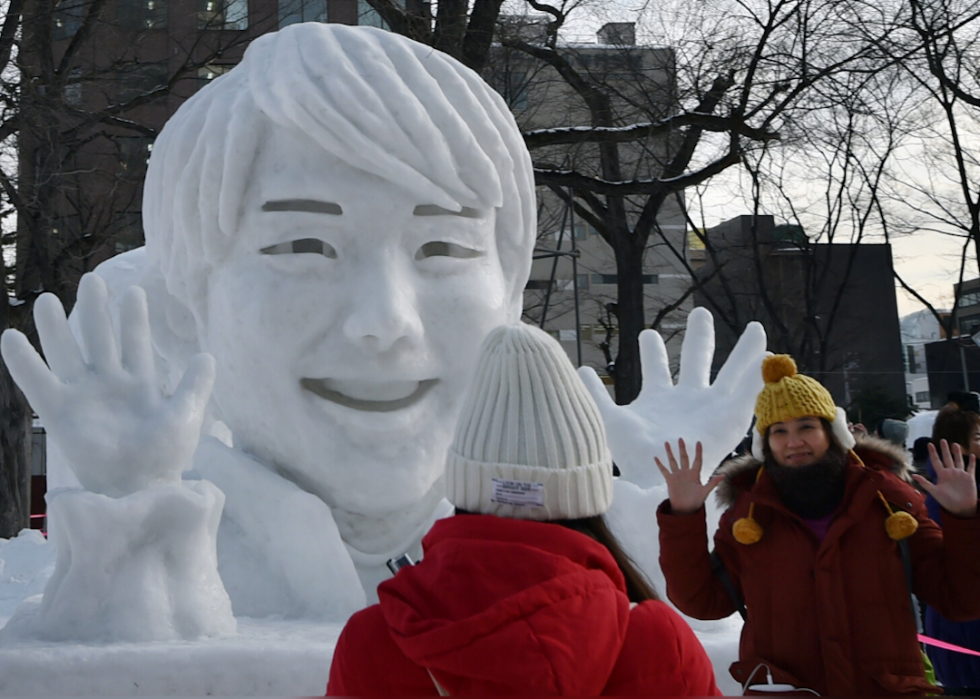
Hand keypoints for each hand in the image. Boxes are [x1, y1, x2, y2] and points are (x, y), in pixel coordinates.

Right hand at [1, 273, 214, 496]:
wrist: (138, 488)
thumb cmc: (164, 456)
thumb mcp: (185, 416)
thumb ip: (194, 386)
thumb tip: (207, 355)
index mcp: (141, 384)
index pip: (136, 343)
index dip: (134, 318)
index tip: (135, 291)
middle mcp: (109, 385)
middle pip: (99, 339)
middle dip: (97, 311)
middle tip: (93, 280)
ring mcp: (83, 396)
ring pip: (67, 354)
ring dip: (57, 328)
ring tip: (48, 300)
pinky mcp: (59, 413)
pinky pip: (36, 382)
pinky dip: (23, 361)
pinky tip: (10, 336)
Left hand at [578, 307, 766, 487]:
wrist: (660, 484)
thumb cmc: (636, 461)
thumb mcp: (612, 422)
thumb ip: (596, 397)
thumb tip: (580, 370)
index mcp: (658, 401)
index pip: (657, 369)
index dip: (653, 352)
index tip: (648, 335)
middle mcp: (687, 400)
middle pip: (696, 359)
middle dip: (699, 336)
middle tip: (700, 312)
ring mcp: (711, 408)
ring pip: (732, 371)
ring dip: (744, 351)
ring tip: (756, 327)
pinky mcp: (731, 418)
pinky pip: (748, 391)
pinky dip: (758, 374)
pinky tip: (770, 354)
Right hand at [655, 439, 722, 513]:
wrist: (685, 509)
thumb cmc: (696, 502)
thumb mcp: (705, 492)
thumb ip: (712, 483)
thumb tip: (723, 475)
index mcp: (695, 474)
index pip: (697, 460)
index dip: (698, 452)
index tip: (698, 442)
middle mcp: (686, 473)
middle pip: (684, 458)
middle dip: (682, 448)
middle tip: (680, 439)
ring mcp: (677, 476)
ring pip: (673, 461)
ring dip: (670, 452)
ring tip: (667, 443)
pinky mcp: (670, 480)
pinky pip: (664, 470)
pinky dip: (660, 464)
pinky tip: (656, 458)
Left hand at [912, 440, 977, 517]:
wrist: (960, 508)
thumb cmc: (946, 501)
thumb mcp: (934, 492)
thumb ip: (925, 483)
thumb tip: (913, 475)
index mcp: (942, 475)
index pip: (936, 461)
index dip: (933, 453)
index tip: (929, 444)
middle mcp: (950, 473)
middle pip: (947, 458)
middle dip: (944, 449)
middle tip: (943, 440)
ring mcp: (960, 474)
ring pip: (958, 460)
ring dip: (957, 453)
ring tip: (955, 444)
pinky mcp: (969, 478)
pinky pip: (970, 468)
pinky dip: (971, 462)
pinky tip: (971, 455)